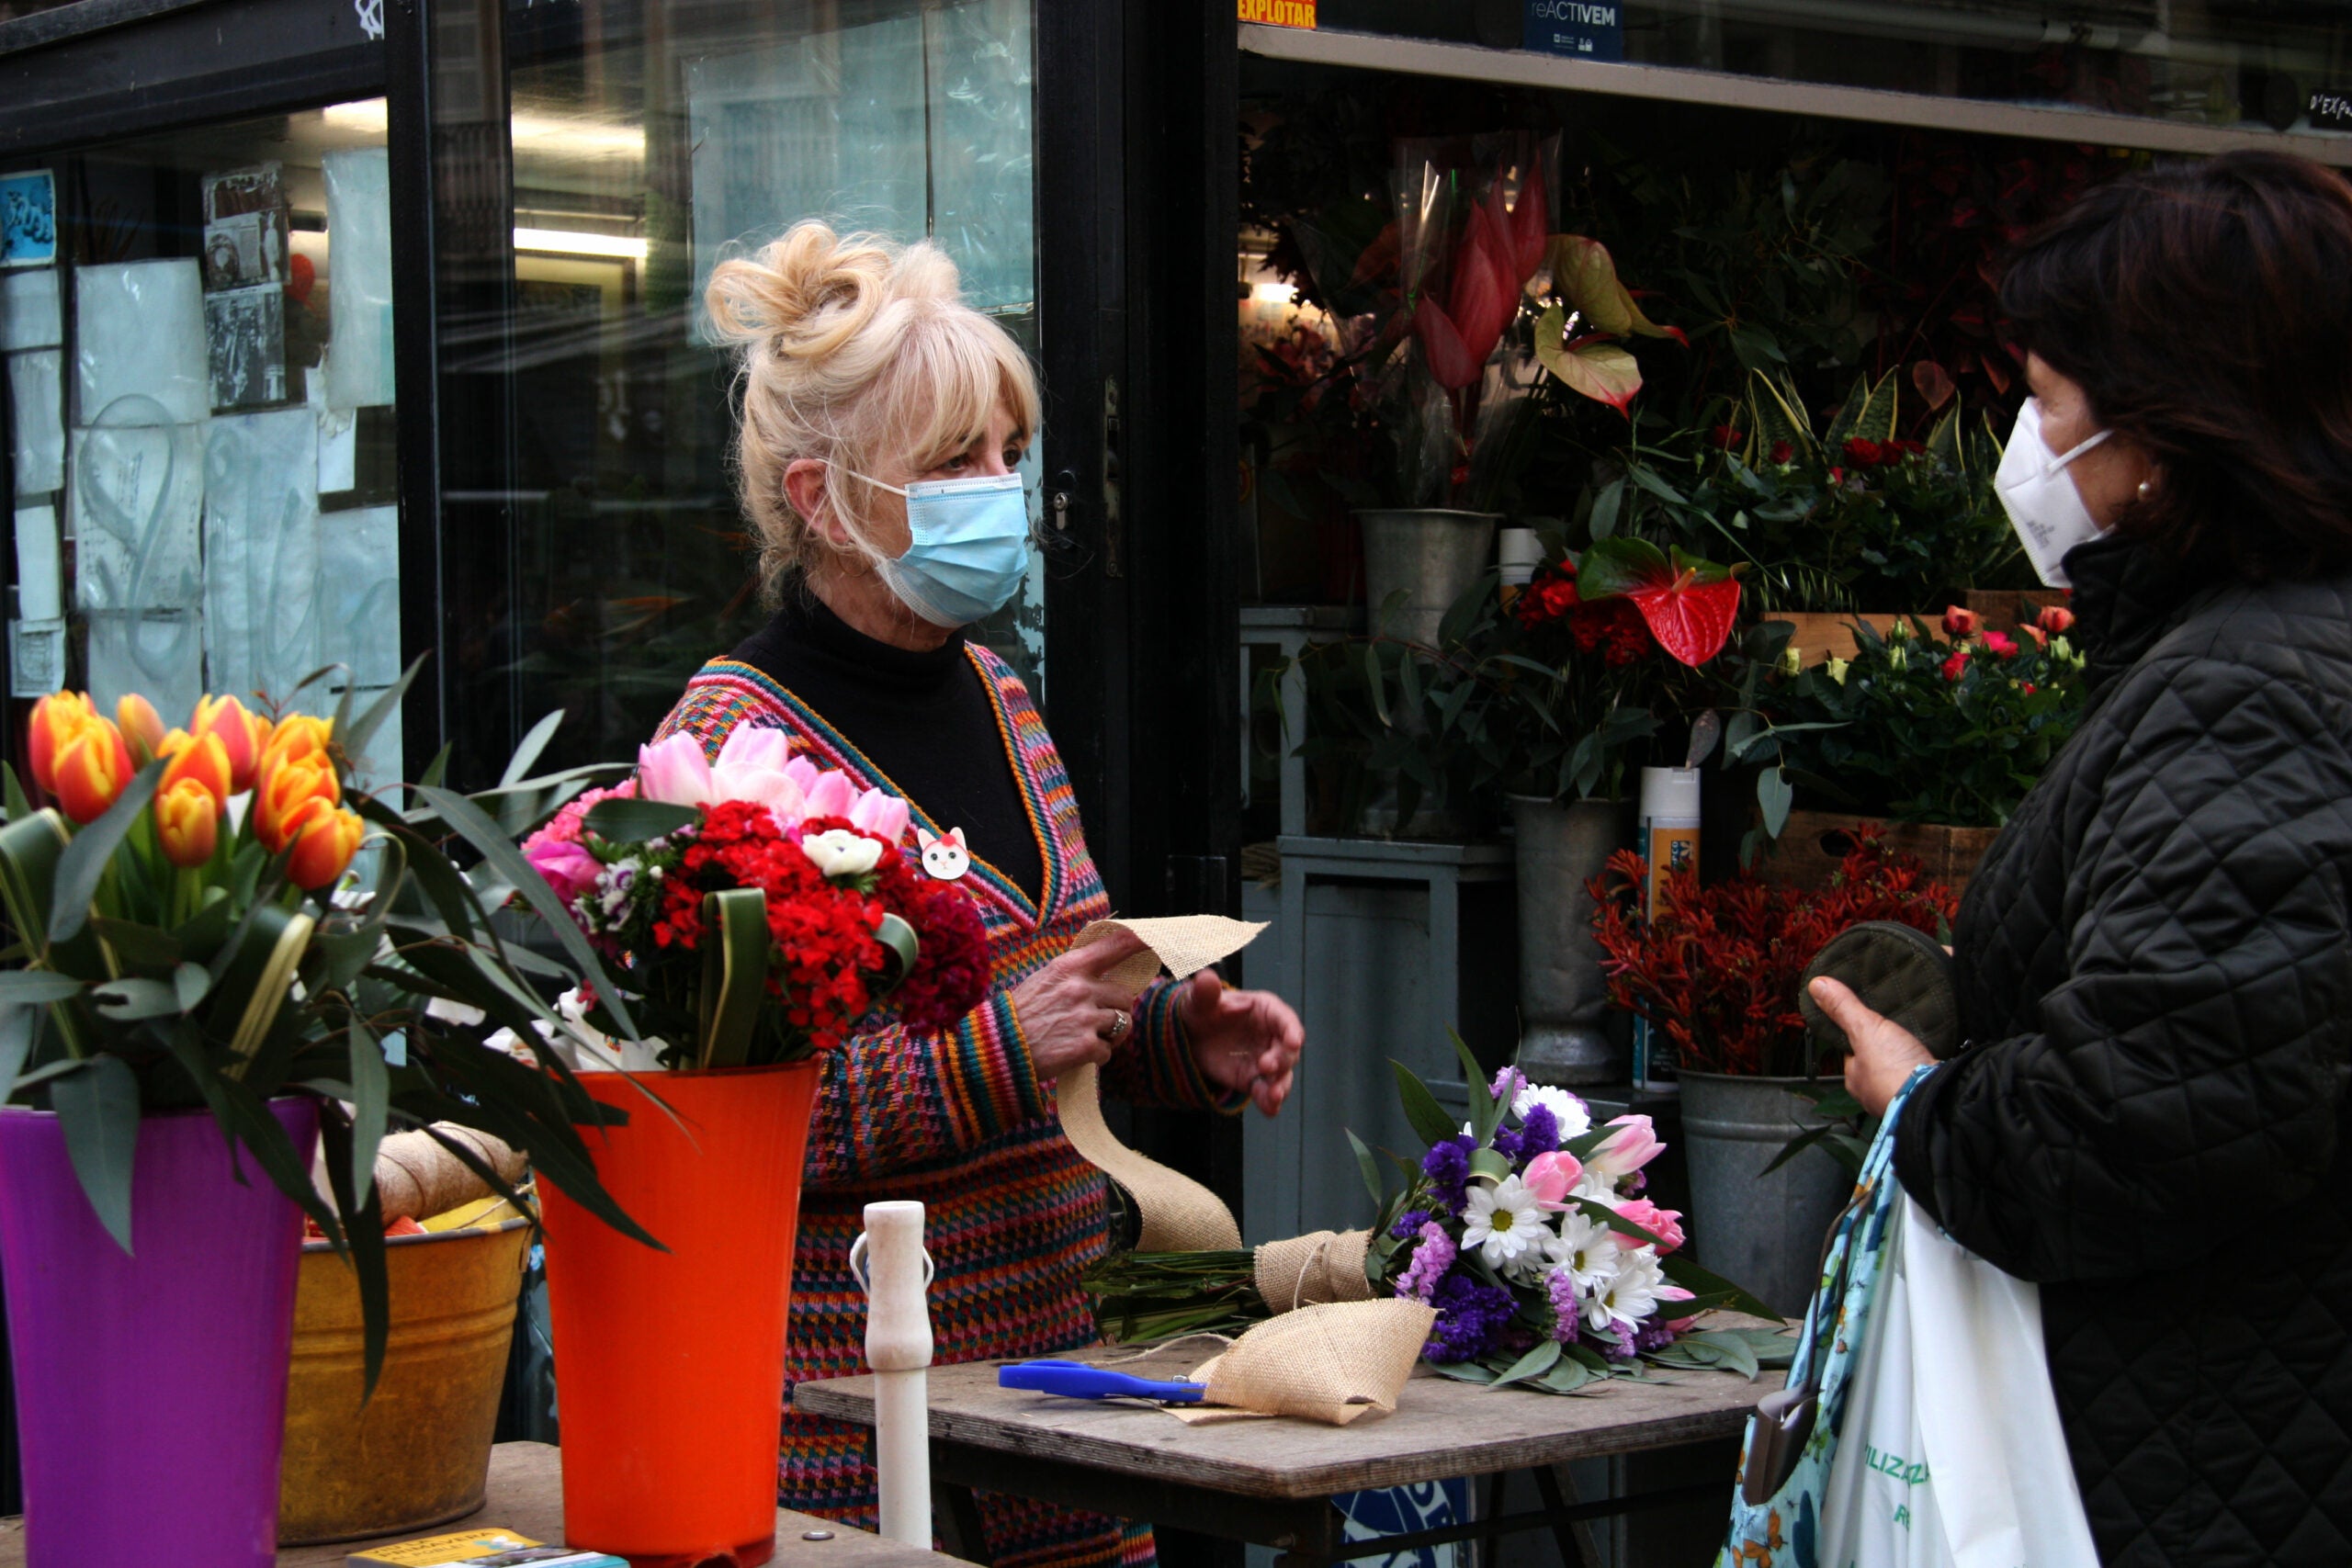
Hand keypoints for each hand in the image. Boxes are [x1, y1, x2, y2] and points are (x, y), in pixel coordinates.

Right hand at [1009, 928, 1153, 1078]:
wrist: (997, 1049)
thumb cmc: (1020, 1014)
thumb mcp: (1045, 979)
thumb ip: (1077, 973)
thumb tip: (1110, 969)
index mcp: (1069, 967)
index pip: (1115, 946)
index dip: (1140, 942)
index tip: (1154, 940)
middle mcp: (1081, 988)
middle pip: (1125, 996)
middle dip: (1116, 1009)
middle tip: (1094, 1019)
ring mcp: (1085, 1018)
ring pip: (1122, 1024)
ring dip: (1109, 1034)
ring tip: (1084, 1037)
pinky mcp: (1086, 1047)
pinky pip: (1107, 1051)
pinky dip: (1095, 1056)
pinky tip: (1074, 1053)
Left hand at [1178, 969, 1303, 1116]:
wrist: (1190, 1038)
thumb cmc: (1202, 1012)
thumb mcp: (1200, 1001)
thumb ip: (1205, 992)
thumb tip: (1205, 977)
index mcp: (1266, 1010)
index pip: (1285, 1019)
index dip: (1291, 1030)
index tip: (1294, 1041)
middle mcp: (1272, 1036)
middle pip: (1287, 1051)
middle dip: (1282, 1060)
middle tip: (1266, 1066)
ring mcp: (1266, 1060)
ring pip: (1281, 1075)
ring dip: (1280, 1086)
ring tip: (1274, 1097)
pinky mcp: (1254, 1080)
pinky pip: (1266, 1092)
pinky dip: (1270, 1102)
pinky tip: (1270, 1110)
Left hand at [1809, 976, 1934, 1116]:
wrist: (1934, 1099)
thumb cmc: (1893, 1070)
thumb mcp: (1865, 1029)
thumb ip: (1844, 1008)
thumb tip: (1816, 984)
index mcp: (1855, 1079)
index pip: (1851, 1053)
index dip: (1859, 1036)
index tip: (1870, 1022)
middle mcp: (1873, 1094)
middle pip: (1876, 1064)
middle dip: (1886, 1050)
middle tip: (1897, 1031)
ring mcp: (1899, 1099)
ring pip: (1898, 1073)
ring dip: (1905, 1060)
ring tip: (1915, 1041)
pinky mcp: (1924, 1098)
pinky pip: (1919, 1079)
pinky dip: (1923, 1069)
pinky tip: (1930, 1059)